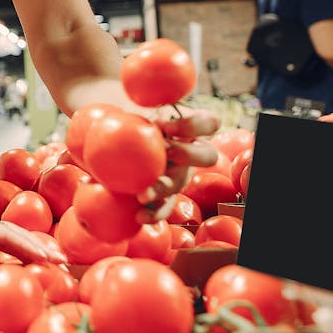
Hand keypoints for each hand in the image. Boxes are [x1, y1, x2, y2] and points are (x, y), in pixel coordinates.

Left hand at [0, 180, 66, 264]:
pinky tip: (41, 262)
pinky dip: (29, 252)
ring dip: (41, 249)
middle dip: (43, 248)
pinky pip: (14, 245)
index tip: (43, 256)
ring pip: (22, 239)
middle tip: (63, 261)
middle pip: (22, 236)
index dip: (26, 245)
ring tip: (61, 262)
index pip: (8, 235)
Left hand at [136, 108, 219, 222]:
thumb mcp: (139, 117)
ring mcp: (180, 177)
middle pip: (207, 155)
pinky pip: (165, 206)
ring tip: (143, 194)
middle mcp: (190, 155)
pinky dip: (153, 213)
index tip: (168, 124)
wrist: (123, 148)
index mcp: (188, 130)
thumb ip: (142, 116)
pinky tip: (139, 216)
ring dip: (164, 188)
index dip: (195, 123)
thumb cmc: (135, 126)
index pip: (209, 122)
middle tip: (168, 150)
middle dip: (189, 153)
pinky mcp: (167, 196)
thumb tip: (132, 116)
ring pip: (181, 184)